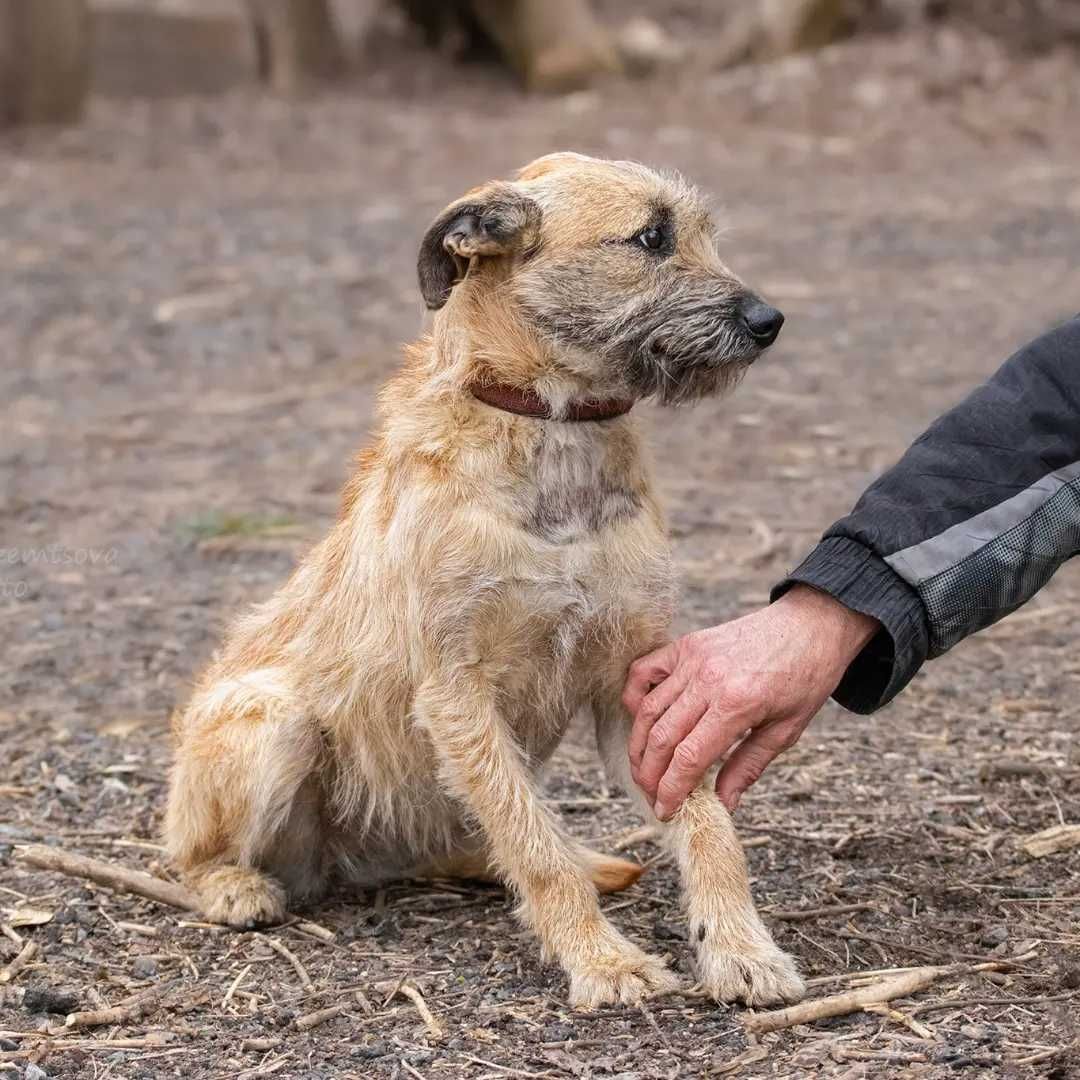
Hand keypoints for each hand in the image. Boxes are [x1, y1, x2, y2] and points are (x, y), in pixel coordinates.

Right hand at [623, 585, 878, 818]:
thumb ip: (748, 767)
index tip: (665, 810)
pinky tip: (640, 719)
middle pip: (661, 737)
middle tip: (650, 796)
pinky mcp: (685, 644)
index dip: (671, 789)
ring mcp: (692, 658)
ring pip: (647, 709)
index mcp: (737, 704)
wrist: (811, 625)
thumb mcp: (786, 731)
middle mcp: (708, 679)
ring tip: (642, 769)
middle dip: (649, 774)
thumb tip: (722, 805)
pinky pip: (644, 670)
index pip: (689, 758)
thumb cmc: (806, 678)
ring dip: (638, 745)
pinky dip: (634, 696)